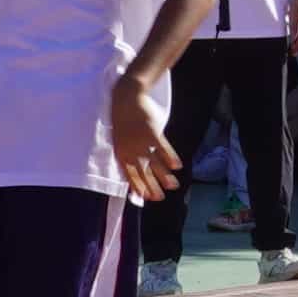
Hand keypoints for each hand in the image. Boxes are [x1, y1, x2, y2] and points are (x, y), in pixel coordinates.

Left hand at [107, 69, 179, 203]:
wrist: (126, 98)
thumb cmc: (123, 118)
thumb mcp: (120, 137)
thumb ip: (127, 152)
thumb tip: (136, 164)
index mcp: (121, 152)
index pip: (130, 175)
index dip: (138, 187)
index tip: (146, 198)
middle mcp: (131, 150)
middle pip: (143, 172)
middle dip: (152, 186)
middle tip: (161, 198)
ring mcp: (141, 142)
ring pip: (154, 163)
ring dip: (164, 176)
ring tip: (173, 186)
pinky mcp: (152, 132)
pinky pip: (162, 148)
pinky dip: (170, 157)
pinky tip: (177, 166)